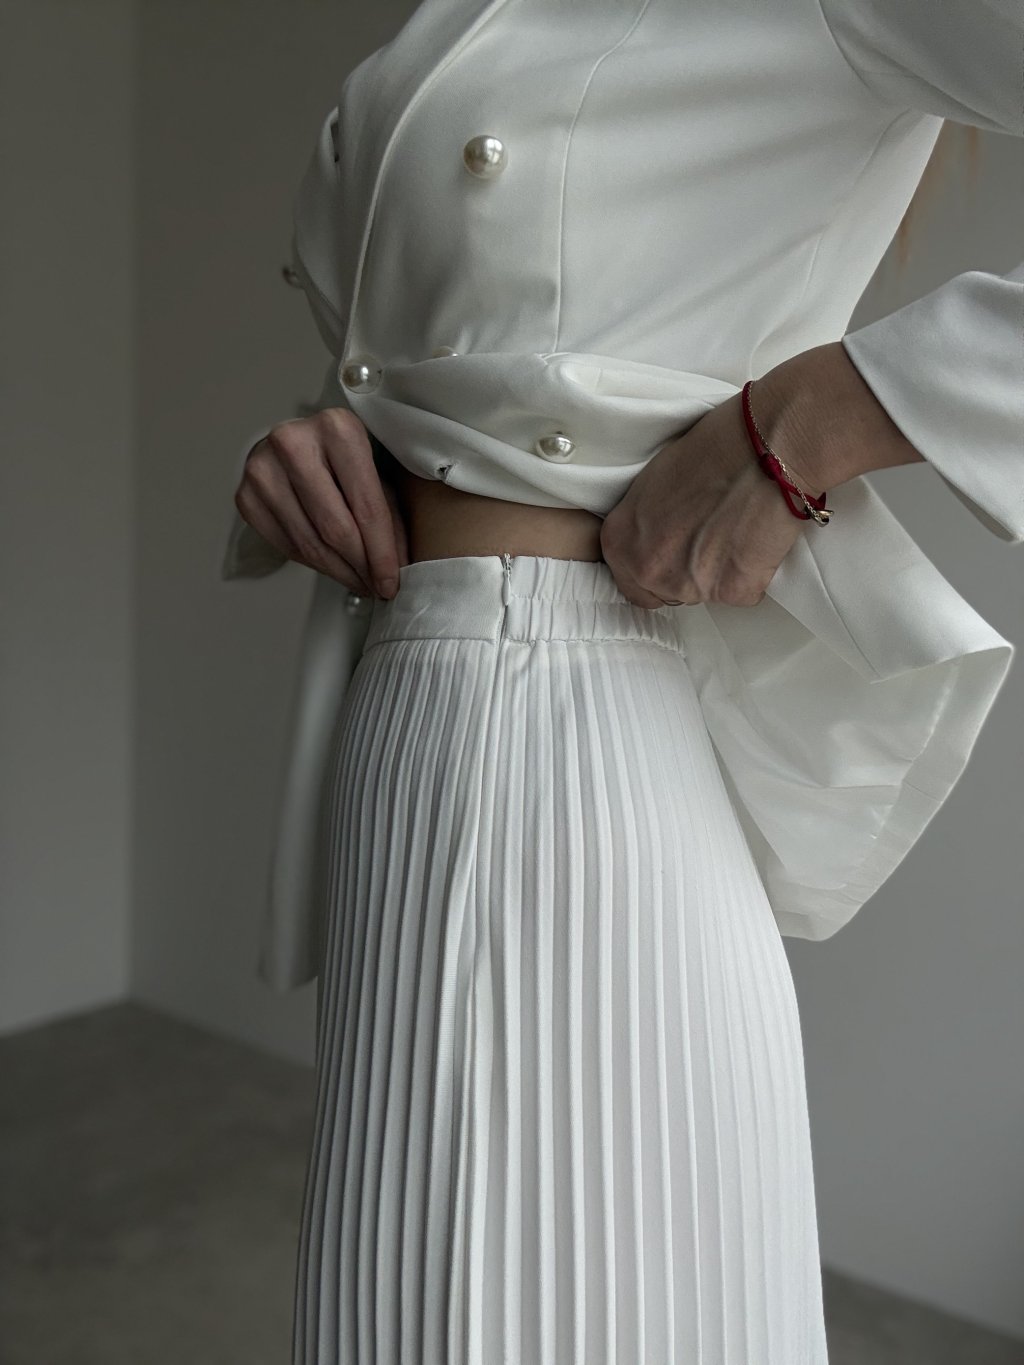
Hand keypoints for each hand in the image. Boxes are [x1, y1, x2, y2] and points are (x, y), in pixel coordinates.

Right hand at [233, 407, 409, 597]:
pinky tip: (331, 565)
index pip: (366, 507)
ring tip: (358, 581)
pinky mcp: (245, 496)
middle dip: (360, 568)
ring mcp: (262, 469)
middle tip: (376, 588)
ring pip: (309, 544)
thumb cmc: (342, 460)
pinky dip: (313, 564)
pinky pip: (285, 546)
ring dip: (338, 571)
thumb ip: (390, 519)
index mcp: (337, 429)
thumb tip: (397, 571)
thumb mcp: (377, 475)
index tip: (391, 584)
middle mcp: (293, 442)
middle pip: (335, 529)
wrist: (296, 444)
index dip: (382, 554)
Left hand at [599, 387, 810, 609]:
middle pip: (664, 592)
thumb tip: (659, 532)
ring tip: (737, 531)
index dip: (654, 565)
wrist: (766, 451)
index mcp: (619, 542)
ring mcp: (689, 586)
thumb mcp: (654, 482)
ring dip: (718, 573)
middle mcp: (648, 570)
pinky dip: (752, 573)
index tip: (673, 552)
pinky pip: (743, 593)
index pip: (628, 579)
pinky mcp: (732, 592)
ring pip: (703, 593)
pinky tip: (757, 538)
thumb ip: (646, 521)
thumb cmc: (712, 449)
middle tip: (709, 539)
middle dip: (684, 573)